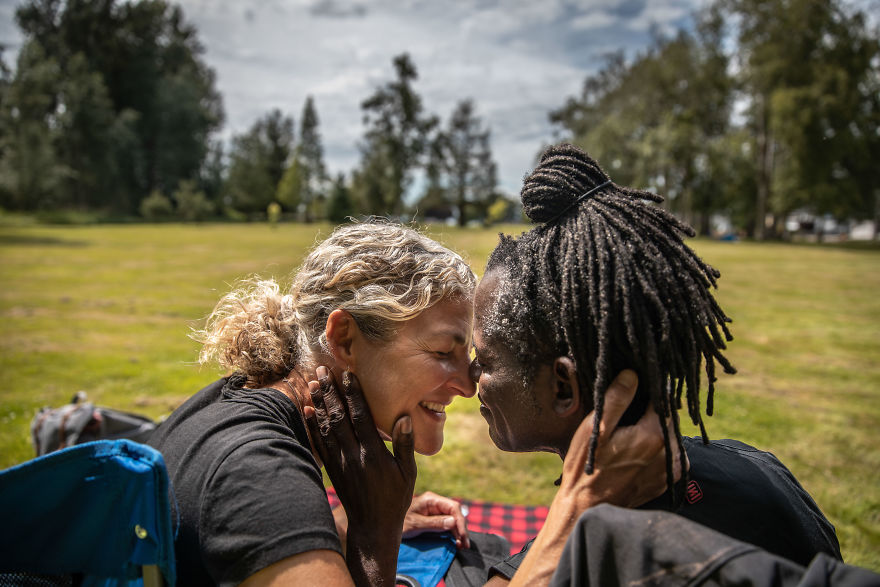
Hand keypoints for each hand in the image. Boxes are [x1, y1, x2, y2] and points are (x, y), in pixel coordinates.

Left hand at [304, 366, 416, 586]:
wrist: (372, 527)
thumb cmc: (395, 498)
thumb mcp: (408, 472)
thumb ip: (405, 444)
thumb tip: (404, 417)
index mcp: (373, 453)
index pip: (361, 416)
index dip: (353, 394)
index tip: (348, 374)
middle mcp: (353, 454)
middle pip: (338, 417)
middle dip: (330, 392)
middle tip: (322, 370)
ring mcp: (339, 462)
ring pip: (326, 427)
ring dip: (320, 403)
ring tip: (314, 383)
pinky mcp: (332, 469)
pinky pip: (319, 442)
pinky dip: (312, 424)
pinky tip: (308, 410)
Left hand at [403, 491, 469, 548]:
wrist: (387, 526)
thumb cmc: (399, 523)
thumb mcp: (416, 524)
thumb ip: (434, 523)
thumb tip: (454, 522)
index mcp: (431, 499)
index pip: (453, 507)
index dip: (460, 521)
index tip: (462, 535)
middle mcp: (435, 503)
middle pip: (455, 513)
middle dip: (462, 528)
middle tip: (465, 545)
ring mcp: (435, 511)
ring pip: (453, 520)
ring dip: (459, 532)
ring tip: (462, 546)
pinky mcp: (435, 519)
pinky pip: (448, 524)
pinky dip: (453, 533)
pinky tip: (456, 542)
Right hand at [554, 370, 678, 511]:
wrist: (588, 509)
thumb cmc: (587, 467)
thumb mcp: (595, 428)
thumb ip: (616, 398)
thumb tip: (633, 374)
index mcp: (654, 435)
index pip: (662, 399)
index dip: (648, 390)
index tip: (635, 385)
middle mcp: (670, 453)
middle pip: (667, 418)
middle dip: (650, 412)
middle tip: (626, 415)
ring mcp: (671, 470)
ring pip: (669, 436)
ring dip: (654, 430)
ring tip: (628, 434)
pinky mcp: (667, 482)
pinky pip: (668, 454)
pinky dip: (656, 448)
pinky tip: (633, 451)